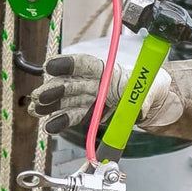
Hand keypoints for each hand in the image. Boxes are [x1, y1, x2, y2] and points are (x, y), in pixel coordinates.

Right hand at [29, 54, 173, 134]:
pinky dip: (61, 121)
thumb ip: (144, 98)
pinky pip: (74, 116)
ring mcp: (92, 98)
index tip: (51, 66)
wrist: (155, 102)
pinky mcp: (91, 113)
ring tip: (36, 110)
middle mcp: (96, 83)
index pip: (86, 65)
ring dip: (51, 106)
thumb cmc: (151, 88)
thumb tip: (141, 107)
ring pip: (68, 100)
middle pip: (71, 84)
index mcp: (108, 71)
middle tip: (39, 96)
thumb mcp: (152, 90)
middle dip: (54, 90)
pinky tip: (49, 125)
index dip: (68, 65)